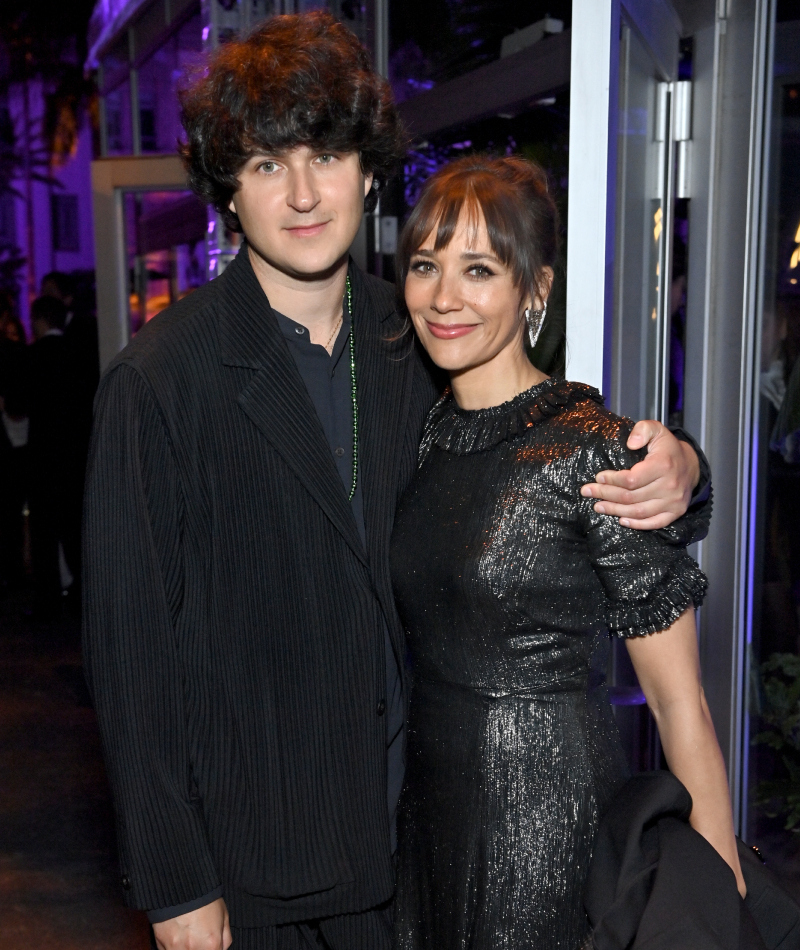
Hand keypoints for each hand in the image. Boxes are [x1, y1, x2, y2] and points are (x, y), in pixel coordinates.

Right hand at [152, 897, 231, 949]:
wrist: (181, 884)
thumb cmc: (205, 897)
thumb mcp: (223, 914)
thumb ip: (225, 938)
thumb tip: (222, 948)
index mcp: (212, 944)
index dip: (213, 948)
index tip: (210, 944)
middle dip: (200, 948)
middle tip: (199, 938)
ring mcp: (176, 949)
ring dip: (186, 948)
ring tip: (188, 937)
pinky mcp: (161, 945)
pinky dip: (173, 947)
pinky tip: (177, 936)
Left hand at [580, 420, 699, 529]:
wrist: (691, 465)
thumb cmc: (667, 448)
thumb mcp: (656, 430)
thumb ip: (643, 430)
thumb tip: (631, 443)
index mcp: (663, 465)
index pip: (631, 479)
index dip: (612, 480)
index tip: (598, 477)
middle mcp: (670, 486)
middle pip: (631, 496)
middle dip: (605, 494)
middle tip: (587, 492)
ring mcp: (673, 501)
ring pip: (638, 511)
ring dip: (615, 510)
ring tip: (598, 506)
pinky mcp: (676, 512)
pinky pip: (654, 523)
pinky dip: (636, 524)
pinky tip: (621, 520)